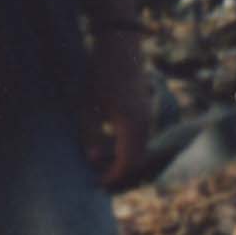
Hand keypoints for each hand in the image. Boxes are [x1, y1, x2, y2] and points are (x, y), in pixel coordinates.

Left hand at [84, 27, 153, 189]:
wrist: (120, 50)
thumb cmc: (99, 76)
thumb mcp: (87, 107)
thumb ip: (91, 135)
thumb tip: (95, 159)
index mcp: (131, 124)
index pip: (127, 163)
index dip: (113, 176)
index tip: (97, 184)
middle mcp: (145, 124)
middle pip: (138, 161)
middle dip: (120, 175)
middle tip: (99, 182)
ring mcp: (148, 119)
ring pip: (141, 152)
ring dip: (124, 163)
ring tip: (103, 169)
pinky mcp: (145, 114)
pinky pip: (141, 141)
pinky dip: (128, 152)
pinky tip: (110, 151)